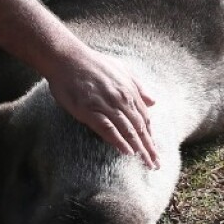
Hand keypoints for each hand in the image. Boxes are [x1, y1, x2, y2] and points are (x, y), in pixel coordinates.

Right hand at [46, 49, 159, 169]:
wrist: (67, 58)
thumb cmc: (93, 63)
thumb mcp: (121, 68)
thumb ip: (138, 86)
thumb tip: (153, 102)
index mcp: (129, 90)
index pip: (144, 118)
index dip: (150, 136)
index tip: (155, 150)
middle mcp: (121, 99)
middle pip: (139, 127)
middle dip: (149, 147)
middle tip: (155, 165)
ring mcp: (105, 105)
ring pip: (127, 130)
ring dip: (138, 148)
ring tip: (146, 163)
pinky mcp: (89, 110)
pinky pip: (108, 128)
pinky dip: (118, 140)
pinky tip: (127, 152)